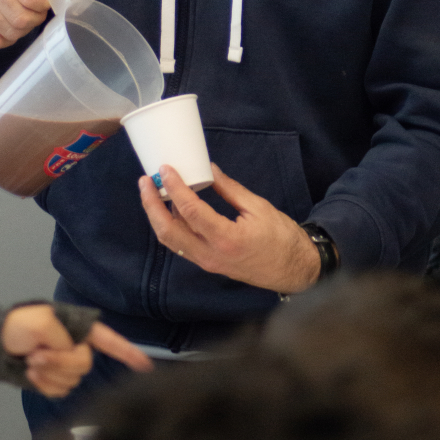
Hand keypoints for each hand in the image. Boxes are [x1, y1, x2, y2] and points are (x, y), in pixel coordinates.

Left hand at [1, 305, 151, 397]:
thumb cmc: (18, 324)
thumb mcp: (42, 321)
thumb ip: (63, 337)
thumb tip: (71, 353)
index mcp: (80, 327)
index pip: (110, 340)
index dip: (129, 353)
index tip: (146, 366)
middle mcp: (77, 346)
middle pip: (85, 364)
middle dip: (60, 363)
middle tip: (38, 354)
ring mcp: (65, 364)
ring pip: (72, 380)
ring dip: (49, 373)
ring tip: (32, 360)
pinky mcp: (53, 379)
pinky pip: (59, 391)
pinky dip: (44, 385)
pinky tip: (32, 373)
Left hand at [139, 163, 320, 293]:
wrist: (293, 269)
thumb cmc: (281, 237)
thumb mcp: (258, 207)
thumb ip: (230, 189)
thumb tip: (208, 169)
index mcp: (226, 238)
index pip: (191, 212)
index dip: (175, 188)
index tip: (165, 169)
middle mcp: (211, 255)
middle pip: (169, 232)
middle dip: (151, 205)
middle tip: (145, 181)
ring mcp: (207, 262)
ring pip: (171, 241)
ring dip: (157, 216)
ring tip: (151, 192)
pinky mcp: (208, 264)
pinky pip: (182, 245)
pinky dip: (170, 226)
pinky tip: (170, 208)